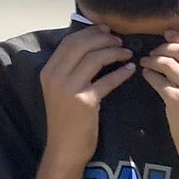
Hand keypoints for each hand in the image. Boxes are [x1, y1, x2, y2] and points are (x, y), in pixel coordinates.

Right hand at [36, 25, 133, 169]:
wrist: (65, 148)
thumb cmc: (68, 119)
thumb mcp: (62, 90)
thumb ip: (71, 70)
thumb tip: (92, 49)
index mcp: (48, 70)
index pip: (69, 42)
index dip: (89, 32)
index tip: (106, 30)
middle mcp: (55, 76)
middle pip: (81, 45)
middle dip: (103, 39)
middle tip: (120, 41)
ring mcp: (68, 88)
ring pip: (94, 59)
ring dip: (114, 52)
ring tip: (128, 53)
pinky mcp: (84, 102)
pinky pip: (107, 81)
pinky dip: (121, 73)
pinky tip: (131, 69)